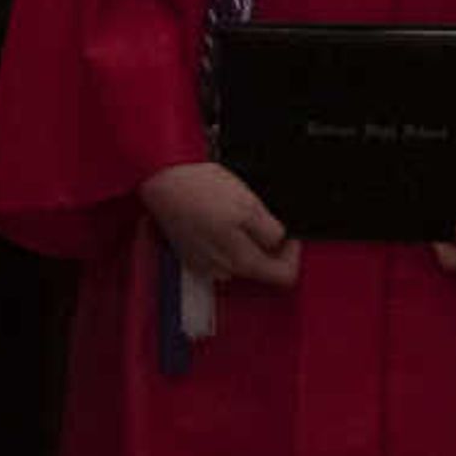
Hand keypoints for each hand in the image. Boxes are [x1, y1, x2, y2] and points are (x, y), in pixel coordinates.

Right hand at [137, 159, 298, 290]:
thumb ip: (271, 231)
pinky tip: (215, 216)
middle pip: (261, 267)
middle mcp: (223, 271)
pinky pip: (218, 251)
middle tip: (259, 215)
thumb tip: (281, 241)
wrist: (162, 180)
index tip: (288, 232)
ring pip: (239, 258)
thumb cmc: (200, 190)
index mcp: (242, 262)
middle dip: (266, 244)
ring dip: (244, 239)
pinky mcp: (191, 254)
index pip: (284, 276)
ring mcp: (205, 265)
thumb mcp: (250, 205)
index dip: (292, 252)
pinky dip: (222, 236)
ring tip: (234, 211)